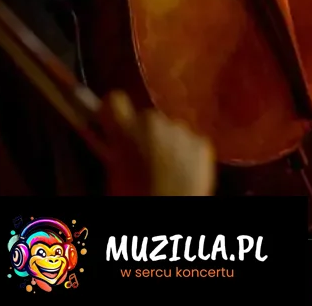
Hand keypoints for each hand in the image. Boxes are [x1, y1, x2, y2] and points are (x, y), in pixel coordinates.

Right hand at [101, 91, 215, 195]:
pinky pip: (189, 141)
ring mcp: (181, 130)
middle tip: (142, 157)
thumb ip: (111, 148)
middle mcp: (155, 120)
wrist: (172, 211)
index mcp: (127, 128)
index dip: (112, 112)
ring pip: (169, 128)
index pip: (115, 99)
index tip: (113, 125)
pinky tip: (182, 171)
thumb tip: (109, 137)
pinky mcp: (202, 143)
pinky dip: (186, 153)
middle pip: (145, 116)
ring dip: (165, 141)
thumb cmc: (136, 194)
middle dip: (142, 132)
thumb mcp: (114, 171)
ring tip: (164, 167)